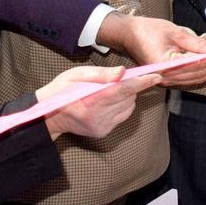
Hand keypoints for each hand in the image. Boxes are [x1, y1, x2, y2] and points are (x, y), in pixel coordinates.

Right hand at [40, 66, 161, 139]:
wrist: (49, 116)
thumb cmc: (62, 90)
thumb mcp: (77, 75)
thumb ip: (101, 74)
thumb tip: (123, 72)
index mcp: (91, 100)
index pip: (123, 90)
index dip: (141, 83)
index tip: (156, 76)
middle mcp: (98, 116)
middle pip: (128, 98)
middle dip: (131, 87)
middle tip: (121, 79)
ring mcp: (102, 126)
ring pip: (128, 107)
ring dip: (126, 97)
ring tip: (109, 91)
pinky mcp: (103, 132)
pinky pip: (122, 116)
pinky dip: (121, 106)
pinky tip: (107, 102)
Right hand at [97, 13, 205, 86]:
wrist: (128, 35)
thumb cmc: (148, 30)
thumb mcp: (175, 32)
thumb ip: (196, 43)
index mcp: (165, 65)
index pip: (197, 64)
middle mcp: (165, 77)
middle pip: (198, 75)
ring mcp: (165, 80)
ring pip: (194, 80)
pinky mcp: (166, 79)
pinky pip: (188, 79)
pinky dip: (201, 72)